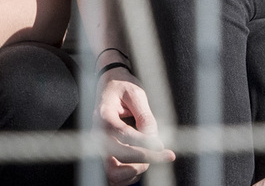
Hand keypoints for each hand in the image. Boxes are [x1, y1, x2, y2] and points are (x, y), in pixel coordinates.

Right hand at [97, 68, 172, 185]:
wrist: (109, 88)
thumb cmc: (123, 89)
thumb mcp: (136, 94)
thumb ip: (144, 116)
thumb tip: (153, 140)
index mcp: (103, 115)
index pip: (122, 134)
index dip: (144, 143)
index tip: (162, 146)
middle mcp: (97, 135)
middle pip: (118, 158)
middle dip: (146, 159)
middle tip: (166, 155)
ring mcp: (99, 148)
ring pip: (114, 173)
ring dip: (138, 168)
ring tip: (153, 155)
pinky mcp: (104, 156)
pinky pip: (116, 177)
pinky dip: (132, 175)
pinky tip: (144, 161)